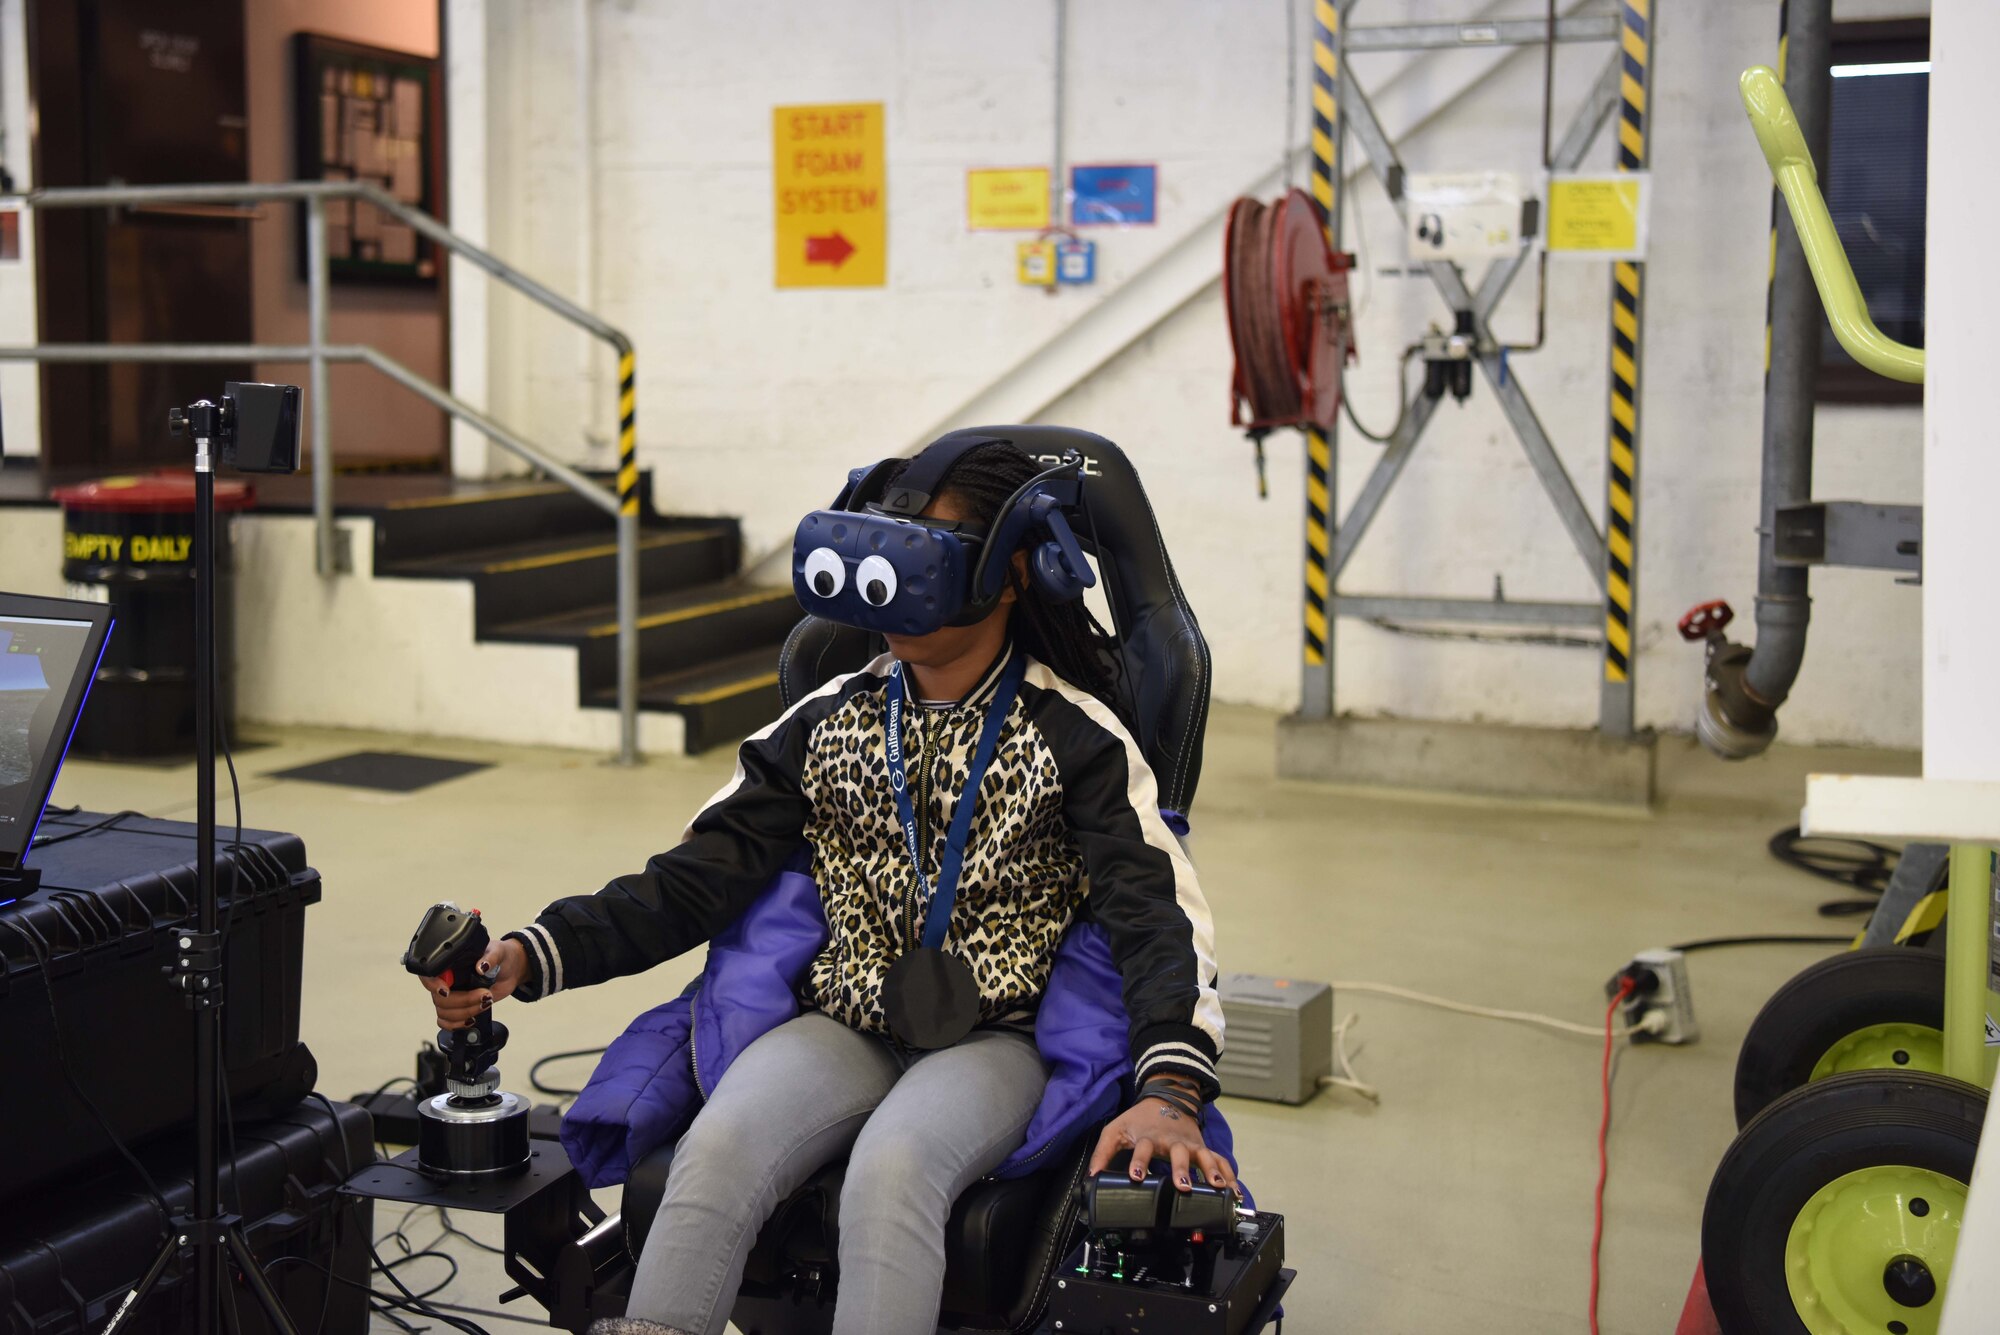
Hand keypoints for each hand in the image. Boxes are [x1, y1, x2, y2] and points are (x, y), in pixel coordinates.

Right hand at [417, 937, 525, 1029]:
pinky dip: (457, 1024)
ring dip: (465, 1012)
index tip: (446, 991)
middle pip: (439, 998)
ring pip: (444, 1012)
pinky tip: (472, 1019)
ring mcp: (452, 996)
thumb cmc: (500, 956)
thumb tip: (481, 967)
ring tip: (486, 1002)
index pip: (429, 974)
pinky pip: (446, 1022)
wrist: (509, 970)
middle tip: (484, 994)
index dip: (433, 984)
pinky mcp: (459, 1008)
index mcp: (450, 963)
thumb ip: (490, 957)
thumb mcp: (498, 951)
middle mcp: (447, 980)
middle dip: (462, 1000)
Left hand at [1088, 1079, 1237, 1195]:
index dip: (1139, 1162)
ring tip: (1219, 1188)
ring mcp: (1191, 1145)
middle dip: (1181, 1170)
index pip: (1142, 1150)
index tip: (1136, 1176)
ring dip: (1212, 1172)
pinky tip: (1235, 1192)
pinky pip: (1220, 1162)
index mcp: (1149, 1138)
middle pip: (1179, 1155)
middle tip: (1183, 1186)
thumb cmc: (1140, 1120)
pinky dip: (1229, 1176)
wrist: (1167, 1098)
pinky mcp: (1203, 1148)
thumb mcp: (1116, 1130)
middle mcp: (1173, 1142)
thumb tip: (1092, 1176)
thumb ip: (1103, 1152)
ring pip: (1205, 1158)